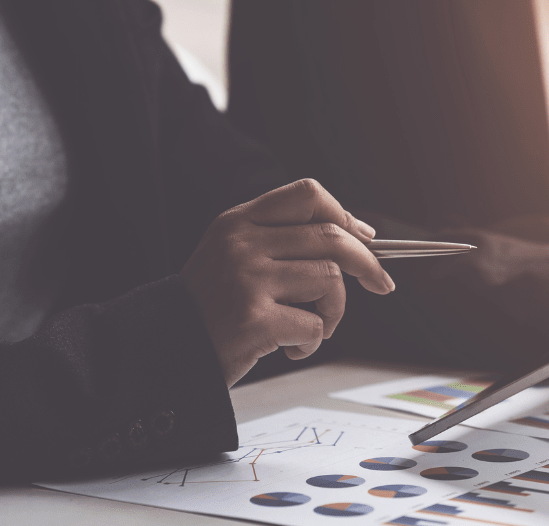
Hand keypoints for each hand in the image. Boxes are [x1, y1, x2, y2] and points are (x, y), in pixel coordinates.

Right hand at [180, 179, 395, 386]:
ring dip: (334, 312)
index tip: (363, 238)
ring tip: (311, 328)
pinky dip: (311, 343)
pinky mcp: (253, 318)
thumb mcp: (236, 258)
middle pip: (331, 236)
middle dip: (367, 263)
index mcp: (238, 223)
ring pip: (329, 280)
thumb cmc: (214, 311)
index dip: (343, 215)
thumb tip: (359, 235)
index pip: (307, 194)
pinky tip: (288, 350)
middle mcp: (242, 244)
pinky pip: (314, 324)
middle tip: (382, 285)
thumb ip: (284, 243)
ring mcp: (246, 279)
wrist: (166, 353)